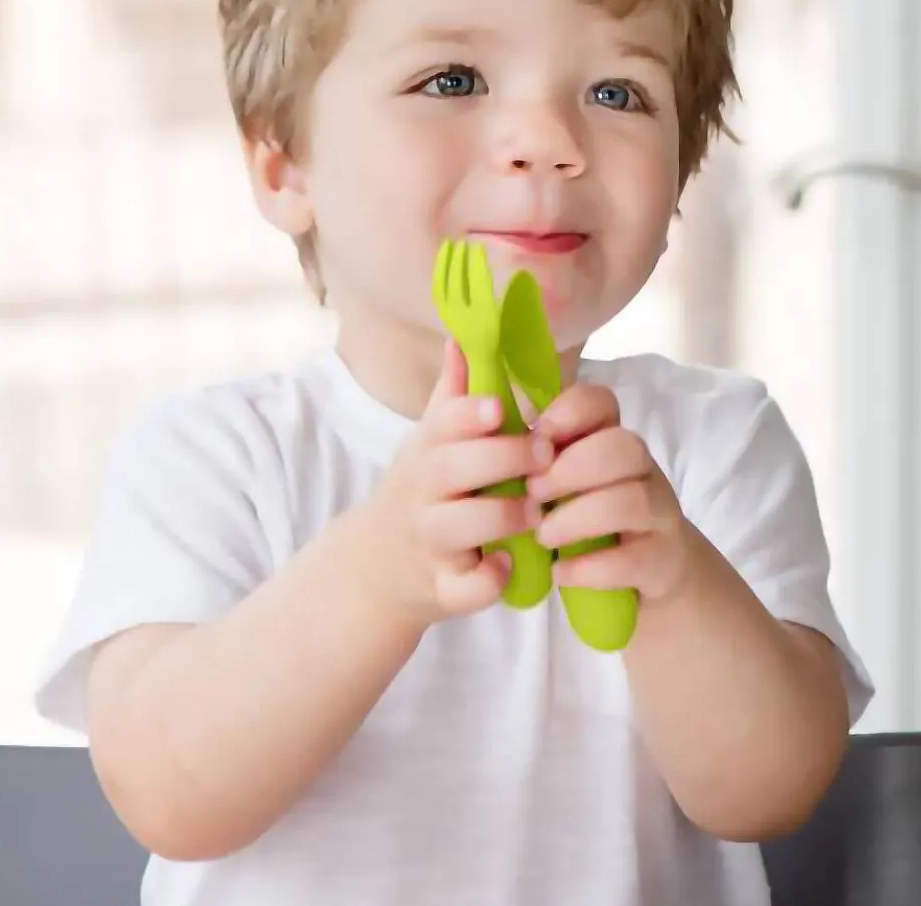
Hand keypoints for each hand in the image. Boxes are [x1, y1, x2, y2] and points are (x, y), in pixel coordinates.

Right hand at [354, 339, 550, 625]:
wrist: (376, 566)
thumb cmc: (422, 491)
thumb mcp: (429, 439)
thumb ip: (453, 391)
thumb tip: (464, 331)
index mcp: (428, 450)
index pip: (442, 423)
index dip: (468, 413)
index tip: (498, 407)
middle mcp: (422, 492)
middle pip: (453, 469)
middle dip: (501, 459)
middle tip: (544, 454)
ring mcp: (429, 542)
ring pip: (458, 527)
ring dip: (501, 517)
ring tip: (535, 512)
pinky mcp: (441, 588)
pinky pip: (464, 589)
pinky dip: (487, 582)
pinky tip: (507, 567)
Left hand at [527, 382, 690, 602]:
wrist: (641, 574)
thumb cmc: (580, 514)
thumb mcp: (554, 475)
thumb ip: (517, 439)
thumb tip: (462, 368)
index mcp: (607, 438)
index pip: (601, 402)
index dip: (570, 412)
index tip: (538, 434)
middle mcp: (639, 469)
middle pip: (623, 446)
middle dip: (572, 468)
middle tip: (532, 493)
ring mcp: (658, 513)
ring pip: (634, 499)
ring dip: (580, 517)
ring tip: (542, 536)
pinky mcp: (662, 559)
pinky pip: (636, 557)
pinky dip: (593, 566)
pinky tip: (561, 572)